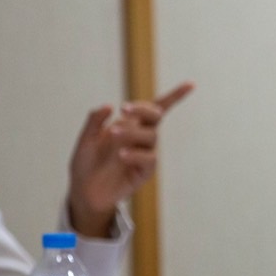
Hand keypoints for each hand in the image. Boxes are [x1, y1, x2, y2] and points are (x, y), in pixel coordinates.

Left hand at [66, 81, 193, 237]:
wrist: (83, 191)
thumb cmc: (87, 163)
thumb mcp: (85, 139)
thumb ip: (94, 121)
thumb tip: (109, 106)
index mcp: (130, 126)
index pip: (156, 109)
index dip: (175, 96)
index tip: (191, 84)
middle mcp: (140, 138)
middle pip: (155, 117)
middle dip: (144, 110)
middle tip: (124, 109)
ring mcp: (144, 154)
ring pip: (151, 136)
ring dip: (132, 132)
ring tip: (111, 135)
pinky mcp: (144, 172)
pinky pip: (148, 159)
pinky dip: (135, 154)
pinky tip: (121, 155)